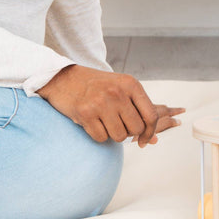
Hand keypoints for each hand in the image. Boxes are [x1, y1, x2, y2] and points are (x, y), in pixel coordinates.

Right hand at [38, 65, 184, 147]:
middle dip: (128, 132)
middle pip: (136, 129)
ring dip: (112, 134)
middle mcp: (117, 92)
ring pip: (119, 136)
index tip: (144, 140)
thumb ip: (139, 110)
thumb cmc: (97, 86)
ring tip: (103, 120)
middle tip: (116, 123)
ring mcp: (101, 102)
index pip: (151, 115)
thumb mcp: (121, 89)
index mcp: (130, 84)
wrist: (64, 78)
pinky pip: (101, 138)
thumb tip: (154, 140)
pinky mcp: (85, 113)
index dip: (150, 132)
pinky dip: (98, 134)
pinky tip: (92, 121)